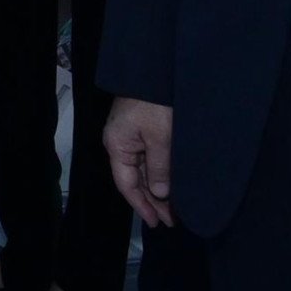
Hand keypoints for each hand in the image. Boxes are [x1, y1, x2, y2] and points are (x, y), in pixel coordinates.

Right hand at [105, 96, 174, 225]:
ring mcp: (130, 135)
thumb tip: (159, 192)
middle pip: (134, 179)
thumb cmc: (155, 101)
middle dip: (152, 200)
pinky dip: (158, 172)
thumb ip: (159, 167)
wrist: (156, 69)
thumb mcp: (160, 136)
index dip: (142, 205)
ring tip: (173, 206)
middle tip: (171, 219)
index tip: (157, 222)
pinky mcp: (142, 128)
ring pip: (142, 170)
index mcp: (117, 145)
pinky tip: (169, 183)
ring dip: (156, 188)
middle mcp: (120, 143)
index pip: (127, 184)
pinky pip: (148, 158)